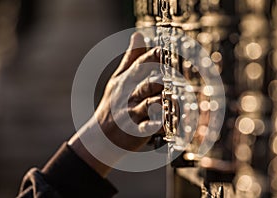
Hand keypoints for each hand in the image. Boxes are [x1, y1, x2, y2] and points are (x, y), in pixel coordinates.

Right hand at [68, 32, 162, 176]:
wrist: (100, 135)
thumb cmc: (112, 104)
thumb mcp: (118, 79)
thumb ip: (131, 58)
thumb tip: (139, 35)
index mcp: (127, 81)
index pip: (140, 65)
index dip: (152, 57)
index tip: (165, 50)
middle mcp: (129, 95)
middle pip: (146, 83)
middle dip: (160, 78)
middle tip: (176, 73)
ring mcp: (131, 113)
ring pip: (148, 104)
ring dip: (161, 101)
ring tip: (174, 98)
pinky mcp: (134, 131)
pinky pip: (145, 128)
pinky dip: (154, 126)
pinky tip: (163, 124)